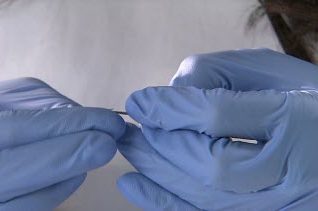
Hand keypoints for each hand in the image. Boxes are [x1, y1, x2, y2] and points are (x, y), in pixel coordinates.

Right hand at [0, 77, 124, 210]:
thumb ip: (41, 108)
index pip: (8, 132)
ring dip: (60, 181)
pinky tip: (72, 176)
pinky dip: (50, 195)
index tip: (104, 122)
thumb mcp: (3, 99)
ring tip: (91, 158)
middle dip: (63, 159)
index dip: (62, 129)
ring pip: (9, 207)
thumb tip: (83, 122)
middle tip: (106, 145)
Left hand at [117, 49, 317, 209]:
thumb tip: (169, 94)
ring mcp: (278, 204)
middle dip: (161, 144)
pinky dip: (164, 202)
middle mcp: (290, 169)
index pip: (216, 115)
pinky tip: (135, 184)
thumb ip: (219, 72)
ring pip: (205, 196)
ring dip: (157, 171)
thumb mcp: (271, 70)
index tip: (138, 102)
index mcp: (297, 120)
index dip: (168, 108)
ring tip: (131, 149)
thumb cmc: (303, 99)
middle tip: (131, 129)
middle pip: (208, 162)